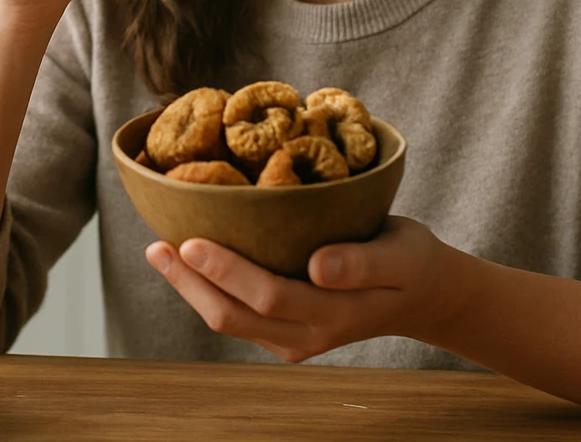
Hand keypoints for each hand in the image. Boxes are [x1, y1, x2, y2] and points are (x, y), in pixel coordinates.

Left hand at [144, 216, 475, 362]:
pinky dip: (208, 291)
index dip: (226, 272)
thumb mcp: (401, 255)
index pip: (269, 297)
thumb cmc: (411, 263)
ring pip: (229, 320)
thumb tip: (318, 266)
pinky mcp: (284, 333)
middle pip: (234, 316)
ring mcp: (293, 339)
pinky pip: (239, 316)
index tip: (191, 241)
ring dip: (191, 290)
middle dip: (191, 282)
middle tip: (157, 244)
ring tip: (159, 251)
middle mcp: (307, 334)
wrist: (423, 293)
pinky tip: (189, 262)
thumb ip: (363, 264)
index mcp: (335, 315)